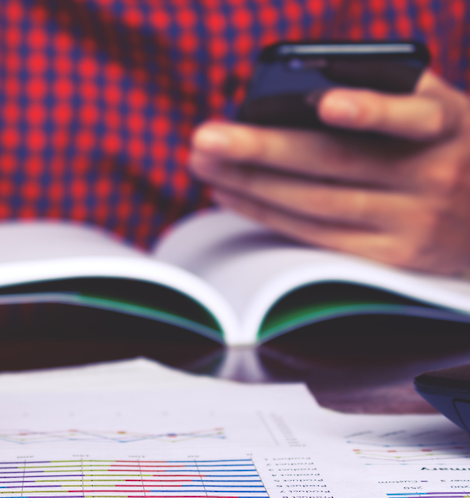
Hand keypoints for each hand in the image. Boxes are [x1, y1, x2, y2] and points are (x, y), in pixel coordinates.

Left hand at [189, 71, 469, 274]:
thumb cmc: (444, 145)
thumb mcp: (437, 111)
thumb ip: (387, 92)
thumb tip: (302, 91)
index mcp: (447, 125)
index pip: (412, 116)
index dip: (371, 110)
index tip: (327, 103)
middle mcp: (432, 175)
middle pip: (336, 163)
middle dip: (264, 149)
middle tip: (206, 137)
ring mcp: (412, 222)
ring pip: (316, 203)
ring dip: (250, 183)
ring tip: (202, 163)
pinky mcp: (392, 257)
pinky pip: (316, 235)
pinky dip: (267, 212)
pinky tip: (228, 193)